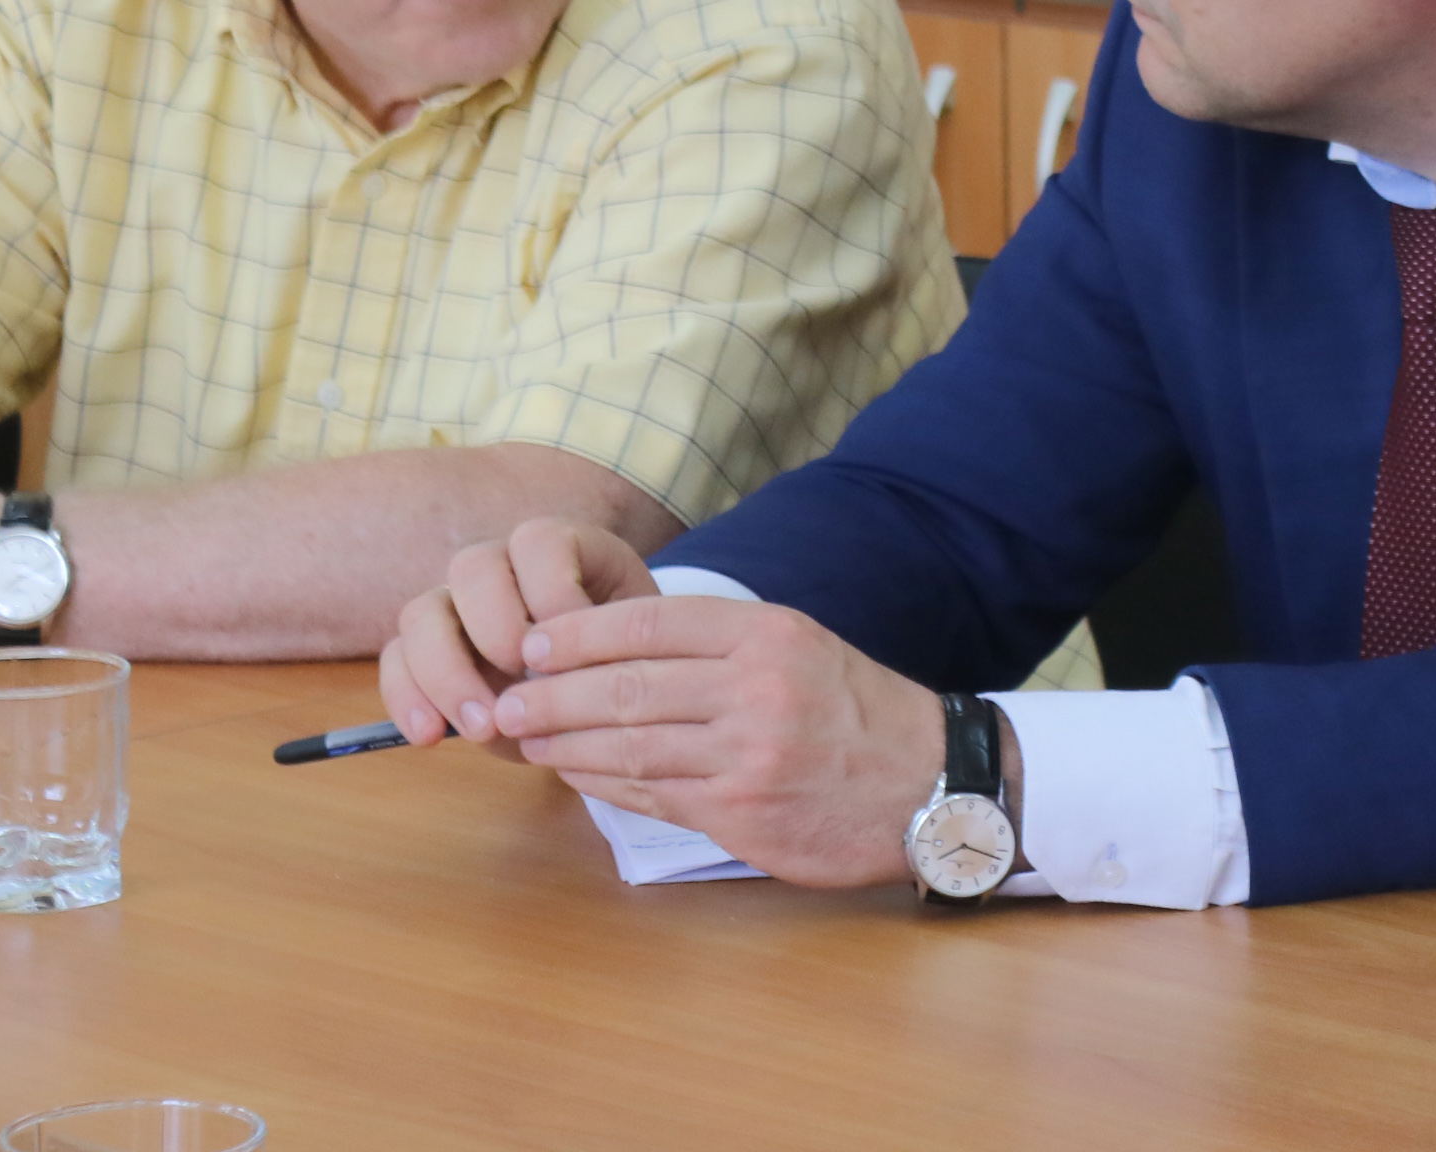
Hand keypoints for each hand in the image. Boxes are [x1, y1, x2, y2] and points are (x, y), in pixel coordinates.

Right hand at [379, 517, 658, 753]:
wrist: (591, 689)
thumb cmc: (616, 657)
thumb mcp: (629, 647)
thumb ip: (606, 652)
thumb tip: (570, 674)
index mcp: (556, 550)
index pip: (538, 542)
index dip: (553, 591)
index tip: (579, 648)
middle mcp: (498, 566)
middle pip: (472, 569)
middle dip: (496, 629)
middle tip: (525, 681)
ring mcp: (454, 604)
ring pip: (422, 613)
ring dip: (446, 674)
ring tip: (482, 727)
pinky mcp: (423, 648)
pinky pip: (395, 659)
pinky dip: (406, 698)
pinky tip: (430, 737)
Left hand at [484, 591, 949, 889]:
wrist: (930, 785)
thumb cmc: (856, 713)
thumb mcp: (803, 649)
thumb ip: (721, 645)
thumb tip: (616, 645)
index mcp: (770, 636)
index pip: (651, 621)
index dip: (581, 633)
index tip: (535, 642)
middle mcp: (758, 690)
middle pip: (626, 687)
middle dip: (552, 693)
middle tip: (505, 694)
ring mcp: (748, 755)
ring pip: (628, 745)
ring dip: (563, 743)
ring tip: (524, 736)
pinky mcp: (740, 813)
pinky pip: (649, 793)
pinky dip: (600, 783)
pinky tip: (574, 774)